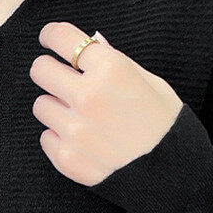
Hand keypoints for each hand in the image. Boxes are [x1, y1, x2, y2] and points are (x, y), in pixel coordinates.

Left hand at [30, 22, 183, 186]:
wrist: (173, 177)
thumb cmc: (166, 126)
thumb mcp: (151, 83)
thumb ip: (115, 62)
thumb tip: (92, 41)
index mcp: (111, 70)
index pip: (62, 38)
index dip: (51, 36)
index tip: (49, 39)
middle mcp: (88, 96)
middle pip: (40, 70)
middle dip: (50, 71)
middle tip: (64, 80)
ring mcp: (74, 129)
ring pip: (41, 105)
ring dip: (57, 107)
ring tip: (84, 119)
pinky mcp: (66, 158)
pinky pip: (46, 137)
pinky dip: (61, 138)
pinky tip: (86, 142)